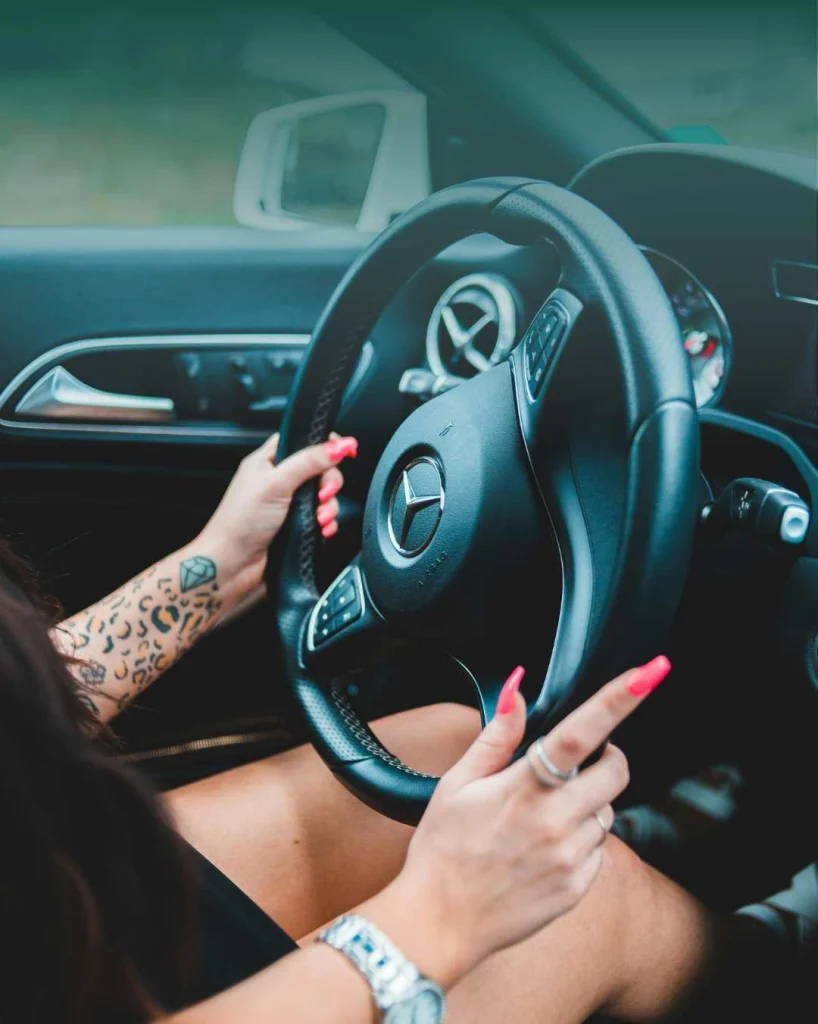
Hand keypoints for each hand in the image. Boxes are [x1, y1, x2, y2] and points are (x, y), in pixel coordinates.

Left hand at [196, 432, 357, 598]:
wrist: (233, 566)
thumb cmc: (240, 523)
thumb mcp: (276, 483)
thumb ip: (309, 461)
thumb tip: (338, 445)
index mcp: (269, 461)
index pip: (303, 440)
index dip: (325, 443)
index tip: (345, 451)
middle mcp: (280, 480)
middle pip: (321, 468)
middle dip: (330, 482)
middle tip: (324, 494)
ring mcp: (289, 504)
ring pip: (325, 496)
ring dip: (329, 507)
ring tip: (319, 519)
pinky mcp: (297, 526)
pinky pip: (324, 519)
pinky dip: (327, 524)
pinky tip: (321, 530)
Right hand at [372, 656, 671, 986]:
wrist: (440, 922)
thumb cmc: (442, 850)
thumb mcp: (457, 784)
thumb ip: (497, 736)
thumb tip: (518, 691)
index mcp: (523, 789)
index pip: (579, 734)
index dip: (617, 701)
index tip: (646, 675)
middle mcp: (554, 823)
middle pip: (615, 773)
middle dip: (608, 758)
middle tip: (581, 761)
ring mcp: (569, 859)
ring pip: (607, 812)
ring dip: (589, 802)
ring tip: (545, 815)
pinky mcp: (576, 888)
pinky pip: (600, 850)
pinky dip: (583, 840)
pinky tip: (546, 846)